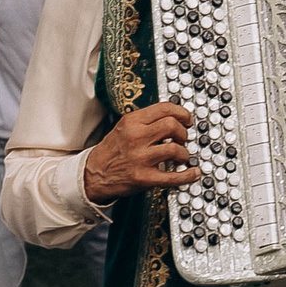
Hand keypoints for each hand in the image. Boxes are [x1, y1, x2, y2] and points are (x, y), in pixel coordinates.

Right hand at [83, 103, 198, 202]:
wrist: (93, 174)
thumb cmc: (112, 150)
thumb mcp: (124, 127)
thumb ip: (147, 121)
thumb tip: (175, 118)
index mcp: (132, 121)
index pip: (164, 108)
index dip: (182, 113)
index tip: (187, 119)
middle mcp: (136, 137)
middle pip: (172, 125)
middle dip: (184, 132)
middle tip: (183, 139)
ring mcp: (140, 158)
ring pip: (175, 149)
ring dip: (184, 154)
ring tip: (181, 157)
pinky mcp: (143, 178)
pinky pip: (173, 177)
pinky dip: (188, 175)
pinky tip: (192, 173)